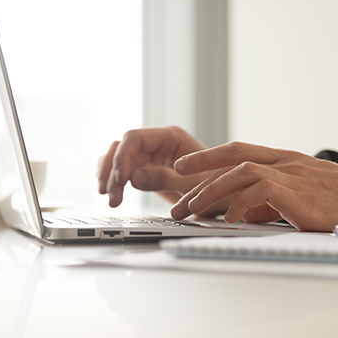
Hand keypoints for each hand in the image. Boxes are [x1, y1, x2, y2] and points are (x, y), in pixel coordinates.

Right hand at [97, 126, 226, 213]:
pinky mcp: (148, 169)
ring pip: (118, 158)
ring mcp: (152, 155)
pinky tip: (111, 194)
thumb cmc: (218, 186)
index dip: (122, 157)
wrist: (227, 195)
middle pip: (122, 148)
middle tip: (112, 196)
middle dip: (112, 171)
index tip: (120, 179)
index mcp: (171, 137)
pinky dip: (114, 180)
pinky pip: (123, 169)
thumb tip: (134, 177)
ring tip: (111, 199)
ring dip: (109, 177)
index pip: (134, 138)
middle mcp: (158, 143)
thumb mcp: (192, 186)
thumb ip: (164, 179)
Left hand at [169, 142, 337, 231]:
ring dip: (210, 191)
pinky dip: (239, 204)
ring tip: (190, 210)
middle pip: (232, 159)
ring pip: (240, 172)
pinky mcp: (302, 195)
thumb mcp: (310, 191)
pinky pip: (260, 192)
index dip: (207, 156)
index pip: (238, 149)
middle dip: (199, 179)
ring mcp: (294, 176)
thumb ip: (279, 195)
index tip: (184, 166)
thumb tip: (250, 211)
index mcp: (287, 160)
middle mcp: (287, 162)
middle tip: (178, 201)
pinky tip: (228, 219)